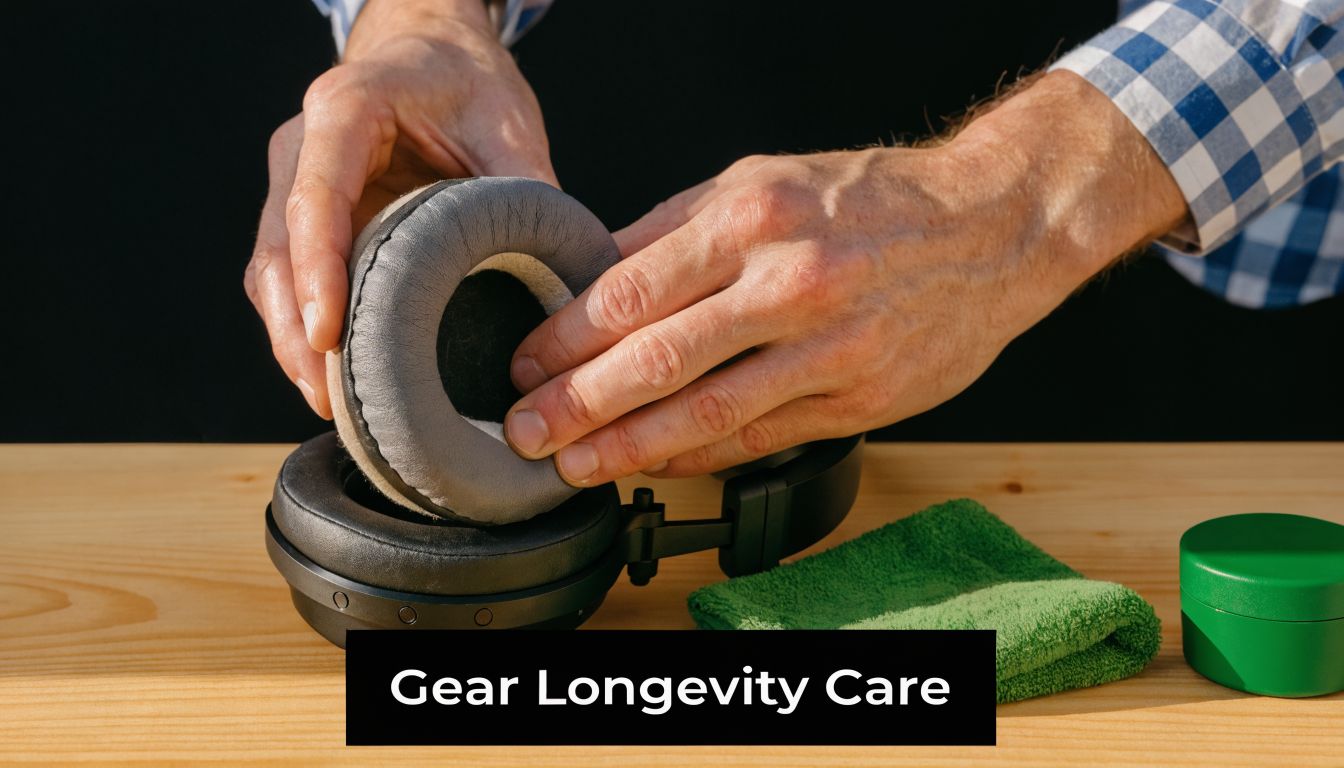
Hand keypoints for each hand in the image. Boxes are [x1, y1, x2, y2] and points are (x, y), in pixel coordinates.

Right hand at [243, 0, 553, 417]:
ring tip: (329, 405)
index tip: (328, 334)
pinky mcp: (304, 218)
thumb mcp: (508, 122)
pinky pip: (288, 279)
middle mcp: (303, 147)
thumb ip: (526, 190)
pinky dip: (302, 328)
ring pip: (271, 272)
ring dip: (291, 340)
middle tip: (327, 397)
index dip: (318, 270)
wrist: (431, 49)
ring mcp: (295, 184)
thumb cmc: (466, 79)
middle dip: (296, 328)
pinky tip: (331, 378)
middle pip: (278, 248)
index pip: (317, 198)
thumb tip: (564, 277)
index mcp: (345, 111)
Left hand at [502, 71, 1188, 484]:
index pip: (629, 292)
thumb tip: (594, 280)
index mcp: (752, 220)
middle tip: (523, 432)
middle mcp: (788, 284)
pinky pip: (759, 438)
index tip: (522, 364)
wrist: (991, 227)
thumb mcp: (765, 181)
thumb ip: (677, 232)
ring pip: (705, 414)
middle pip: (654, 361)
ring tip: (573, 465)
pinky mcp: (858, 399)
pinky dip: (699, 458)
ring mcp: (828, 350)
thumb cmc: (872, 201)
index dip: (563, 340)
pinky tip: (655, 465)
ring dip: (627, 448)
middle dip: (574, 405)